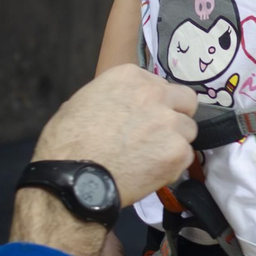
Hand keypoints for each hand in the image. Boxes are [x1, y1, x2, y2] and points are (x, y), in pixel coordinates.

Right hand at [34, 64, 196, 205]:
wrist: (73, 179)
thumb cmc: (68, 142)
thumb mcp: (85, 100)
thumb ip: (116, 97)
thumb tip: (126, 107)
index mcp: (131, 77)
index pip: (161, 85)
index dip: (155, 103)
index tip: (145, 117)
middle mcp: (155, 95)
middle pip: (186, 101)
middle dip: (176, 116)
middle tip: (158, 134)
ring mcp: (170, 123)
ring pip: (188, 131)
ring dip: (174, 142)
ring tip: (150, 158)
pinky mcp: (177, 152)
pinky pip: (186, 157)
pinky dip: (172, 166)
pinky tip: (150, 172)